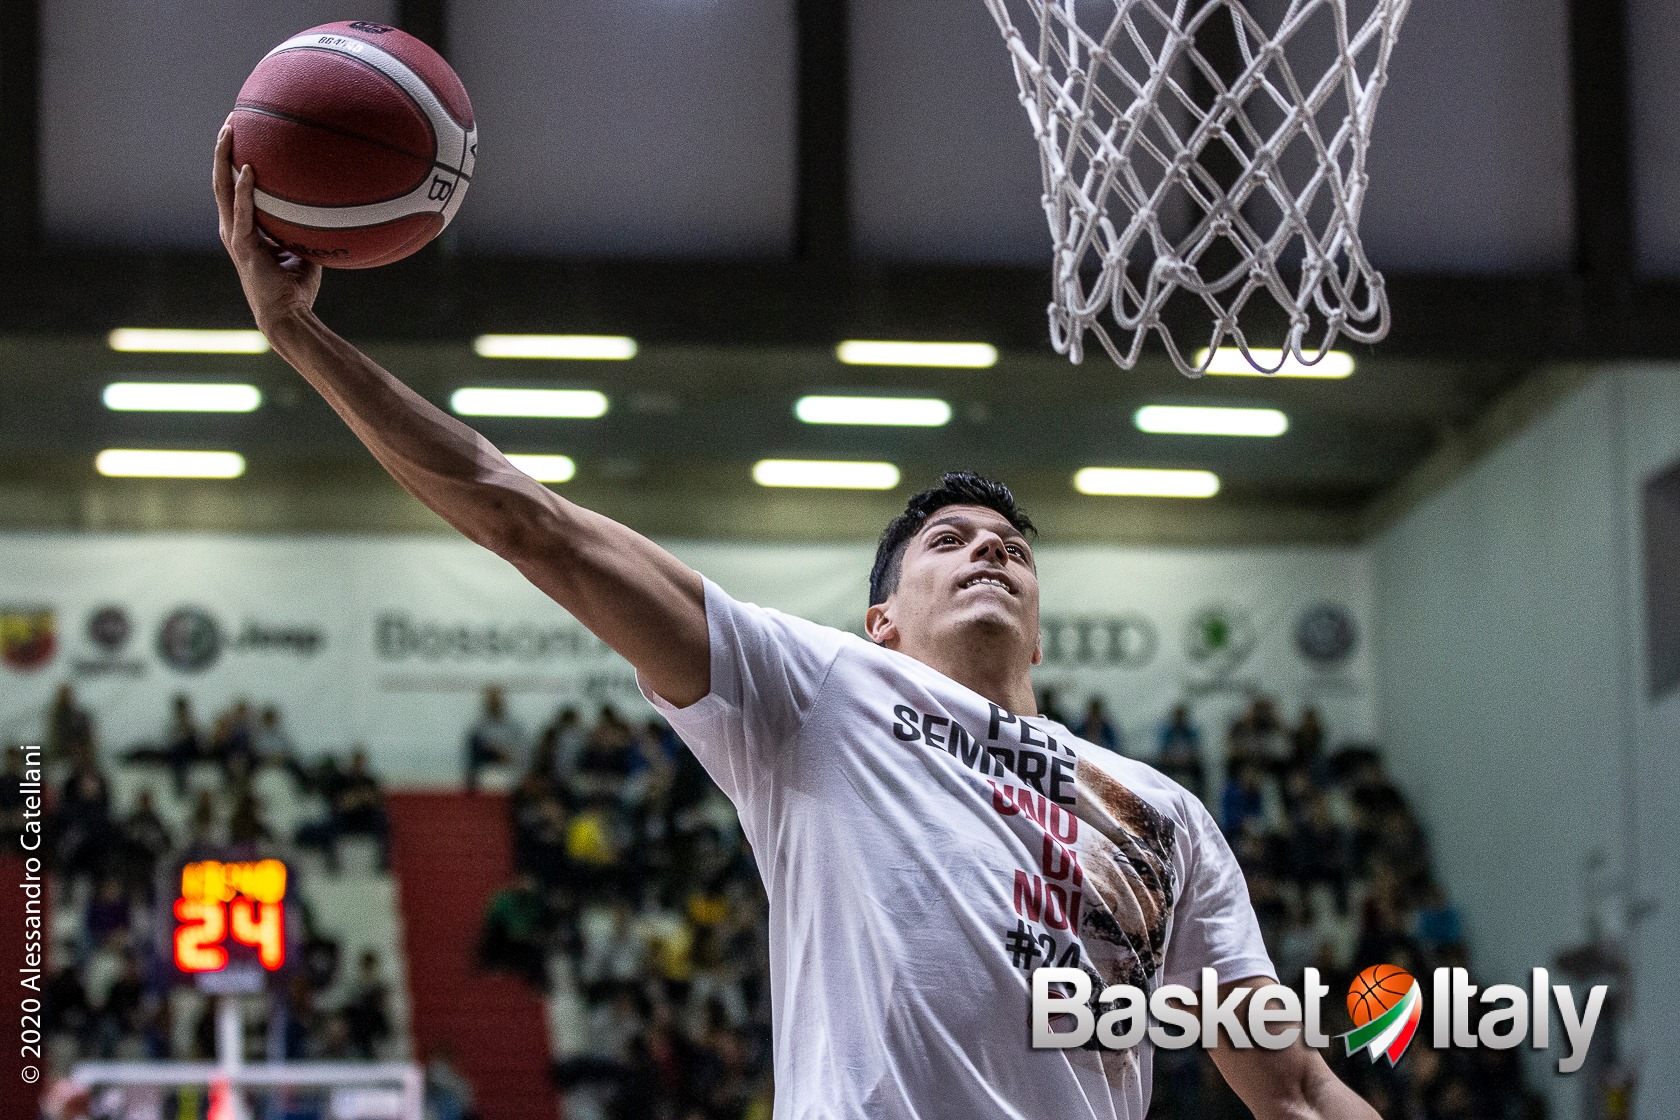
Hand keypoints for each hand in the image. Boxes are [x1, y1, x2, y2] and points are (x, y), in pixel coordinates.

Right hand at [214, 120, 321, 333]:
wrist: (287, 316)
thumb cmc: (297, 287)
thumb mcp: (304, 250)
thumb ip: (306, 228)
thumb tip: (329, 208)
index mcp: (243, 228)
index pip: (233, 188)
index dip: (233, 160)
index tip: (243, 133)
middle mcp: (232, 228)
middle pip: (220, 180)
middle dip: (223, 148)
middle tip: (232, 119)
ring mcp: (235, 236)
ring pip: (222, 189)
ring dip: (224, 158)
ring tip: (230, 130)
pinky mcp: (244, 246)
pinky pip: (243, 212)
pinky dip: (244, 190)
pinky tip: (249, 169)